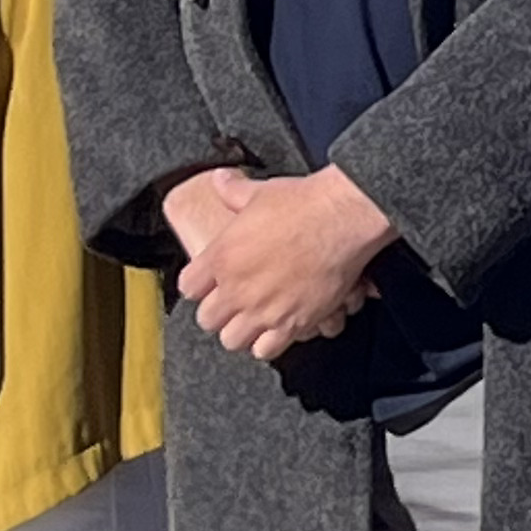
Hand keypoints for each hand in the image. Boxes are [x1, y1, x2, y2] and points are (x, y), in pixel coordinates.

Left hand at [172, 165, 391, 361]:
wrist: (343, 218)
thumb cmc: (303, 202)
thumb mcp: (259, 192)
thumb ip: (233, 191)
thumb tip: (220, 179)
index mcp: (221, 256)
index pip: (188, 288)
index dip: (199, 286)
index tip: (209, 283)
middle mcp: (236, 288)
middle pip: (207, 320)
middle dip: (219, 312)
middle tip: (234, 302)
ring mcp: (263, 309)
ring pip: (232, 341)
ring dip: (242, 331)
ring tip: (254, 319)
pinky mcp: (292, 323)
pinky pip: (266, 351)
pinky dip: (269, 344)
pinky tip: (278, 328)